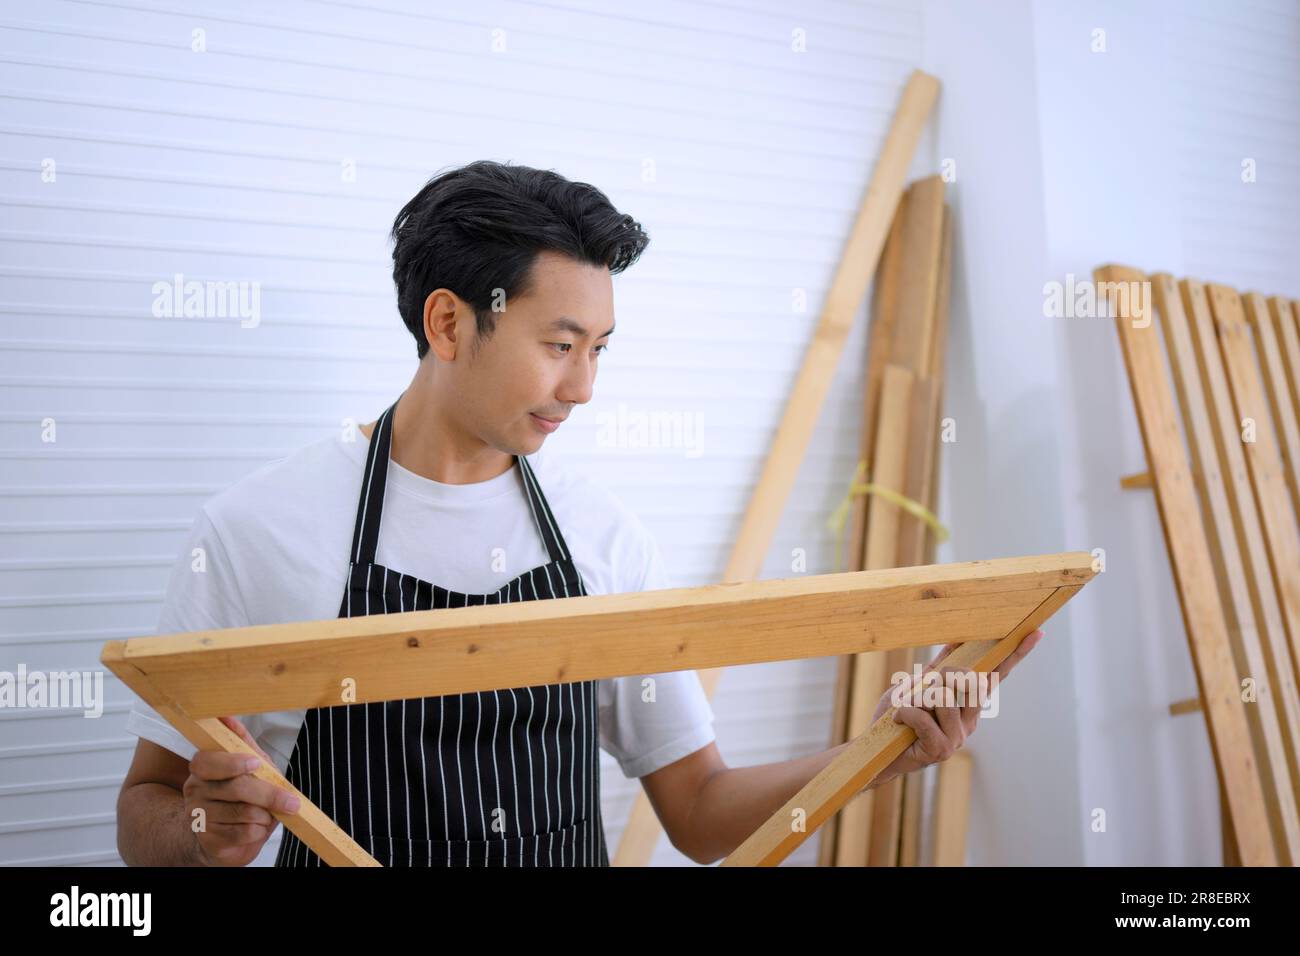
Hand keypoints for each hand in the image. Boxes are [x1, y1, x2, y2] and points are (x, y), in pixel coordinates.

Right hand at [182, 715, 300, 865]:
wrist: (228, 838)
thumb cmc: (241, 796)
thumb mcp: (247, 766)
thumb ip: (242, 743)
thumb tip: (228, 717)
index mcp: (201, 768)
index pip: (208, 761)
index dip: (233, 763)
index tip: (256, 764)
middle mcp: (194, 791)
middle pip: (236, 788)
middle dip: (270, 795)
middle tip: (292, 802)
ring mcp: (198, 817)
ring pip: (245, 812)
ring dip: (265, 815)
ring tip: (266, 814)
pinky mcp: (208, 840)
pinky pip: (244, 833)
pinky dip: (259, 831)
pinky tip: (255, 829)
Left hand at [869, 629, 1044, 786]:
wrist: (878, 750)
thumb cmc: (898, 717)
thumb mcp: (917, 686)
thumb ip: (937, 668)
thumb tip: (956, 641)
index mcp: (969, 704)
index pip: (996, 675)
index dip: (1014, 654)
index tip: (1034, 632)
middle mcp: (970, 721)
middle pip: (971, 681)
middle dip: (945, 675)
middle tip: (924, 686)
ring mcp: (958, 737)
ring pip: (944, 698)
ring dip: (916, 698)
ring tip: (905, 708)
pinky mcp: (942, 749)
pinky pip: (925, 717)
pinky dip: (905, 712)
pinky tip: (898, 719)